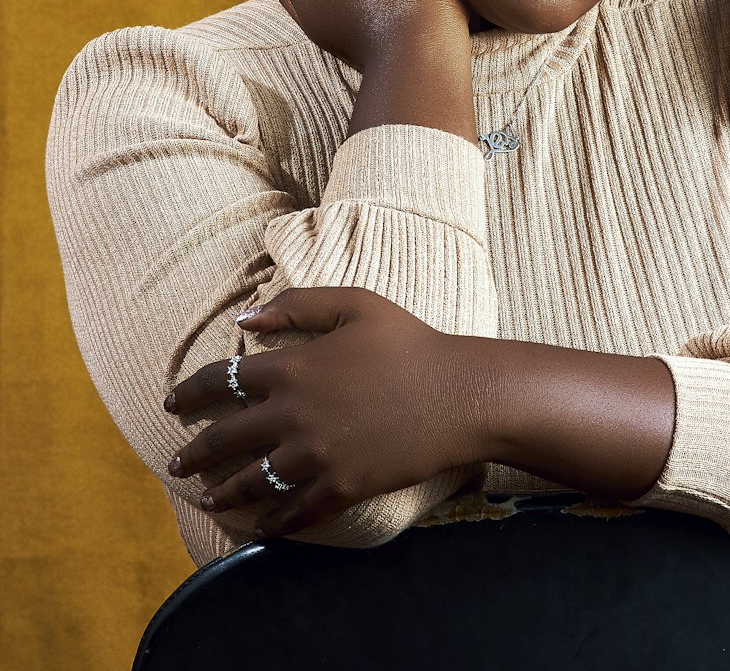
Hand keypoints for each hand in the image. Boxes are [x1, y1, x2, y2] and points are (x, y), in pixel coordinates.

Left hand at [163, 287, 476, 538]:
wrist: (457, 394)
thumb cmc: (408, 342)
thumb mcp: (354, 304)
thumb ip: (297, 305)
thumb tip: (245, 318)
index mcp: (293, 368)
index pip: (222, 381)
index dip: (190, 392)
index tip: (172, 402)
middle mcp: (293, 416)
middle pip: (225, 439)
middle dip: (193, 452)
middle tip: (175, 463)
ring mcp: (315, 457)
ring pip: (252, 481)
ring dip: (224, 491)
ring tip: (209, 497)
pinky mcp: (341, 488)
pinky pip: (295, 512)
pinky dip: (274, 522)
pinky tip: (262, 526)